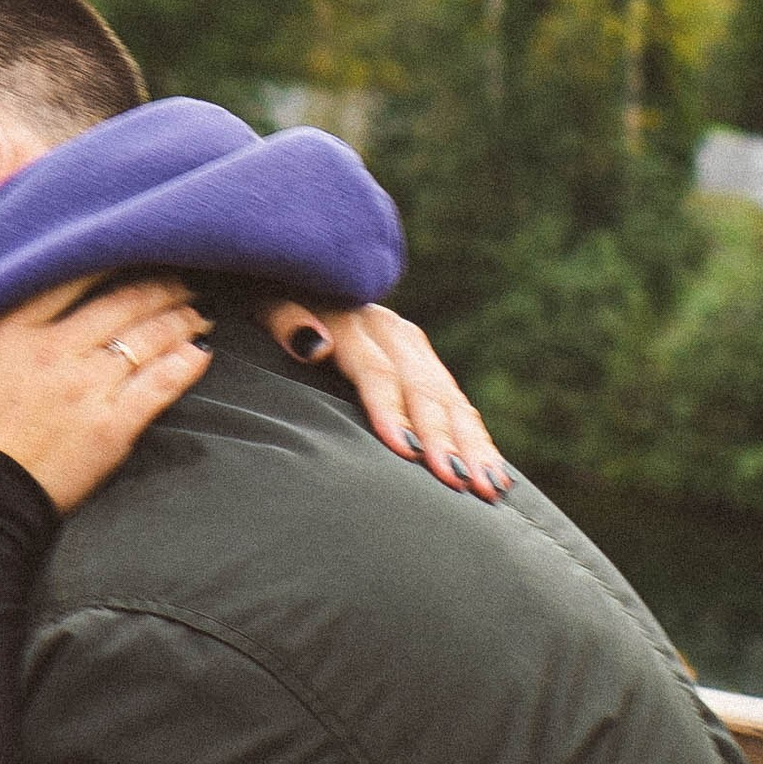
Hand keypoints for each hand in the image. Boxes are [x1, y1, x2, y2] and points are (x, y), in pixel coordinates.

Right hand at [0, 276, 213, 513]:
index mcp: (9, 325)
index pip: (74, 274)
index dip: (112, 255)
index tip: (131, 247)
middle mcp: (52, 349)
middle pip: (123, 302)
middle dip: (161, 286)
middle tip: (184, 278)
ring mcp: (84, 388)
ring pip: (148, 339)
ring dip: (180, 320)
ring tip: (197, 314)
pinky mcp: (109, 428)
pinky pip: (160, 387)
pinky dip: (184, 367)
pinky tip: (199, 355)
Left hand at [265, 299, 506, 501]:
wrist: (293, 275)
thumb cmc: (267, 301)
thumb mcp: (265, 302)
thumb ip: (284, 320)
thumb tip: (315, 345)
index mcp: (352, 318)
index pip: (377, 371)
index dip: (391, 411)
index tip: (406, 452)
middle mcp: (391, 331)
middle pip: (423, 389)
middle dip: (445, 439)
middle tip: (462, 483)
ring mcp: (413, 348)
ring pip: (450, 399)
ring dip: (473, 445)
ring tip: (488, 488)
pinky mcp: (424, 364)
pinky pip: (457, 404)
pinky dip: (477, 439)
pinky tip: (496, 476)